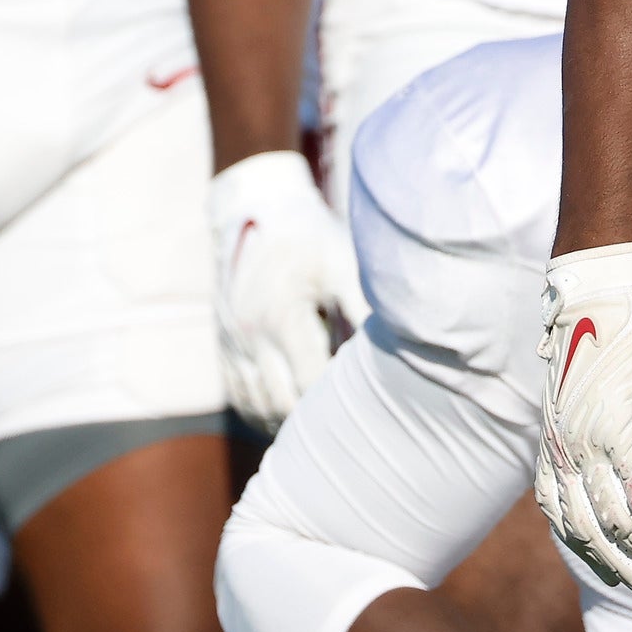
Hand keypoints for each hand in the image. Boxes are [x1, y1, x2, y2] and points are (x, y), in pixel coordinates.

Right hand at [208, 148, 358, 429]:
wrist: (254, 204)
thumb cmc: (308, 234)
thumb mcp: (342, 262)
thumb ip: (365, 307)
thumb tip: (408, 341)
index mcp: (281, 318)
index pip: (311, 386)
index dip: (338, 402)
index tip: (367, 405)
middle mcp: (250, 337)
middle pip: (281, 406)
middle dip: (314, 421)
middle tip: (352, 425)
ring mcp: (231, 343)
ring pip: (256, 407)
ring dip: (286, 422)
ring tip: (323, 427)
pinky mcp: (223, 343)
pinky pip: (239, 395)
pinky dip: (261, 412)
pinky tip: (289, 414)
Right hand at [536, 243, 631, 599]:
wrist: (599, 289)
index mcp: (614, 430)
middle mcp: (575, 446)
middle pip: (616, 527)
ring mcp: (554, 447)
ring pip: (578, 527)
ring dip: (615, 564)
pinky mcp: (547, 443)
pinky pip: (553, 506)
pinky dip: (577, 538)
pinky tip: (602, 554)